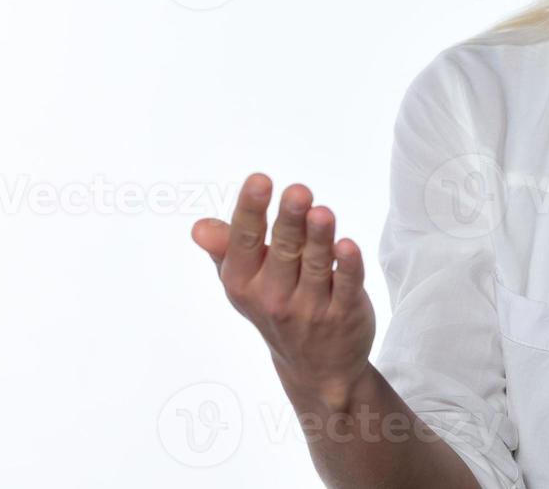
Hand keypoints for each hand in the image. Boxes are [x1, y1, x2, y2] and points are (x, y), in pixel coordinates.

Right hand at [191, 174, 375, 406]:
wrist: (316, 368)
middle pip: (284, 250)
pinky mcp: (345, 314)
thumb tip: (200, 227)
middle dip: (290, 220)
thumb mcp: (243, 283)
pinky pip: (347, 287)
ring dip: (319, 238)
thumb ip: (225, 249)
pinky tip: (348, 246)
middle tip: (298, 191)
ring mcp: (310, 308)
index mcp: (244, 283)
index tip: (260, 180)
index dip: (252, 210)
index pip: (245, 242)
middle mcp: (274, 297)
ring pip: (316, 265)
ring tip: (322, 212)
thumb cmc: (275, 307)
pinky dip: (348, 267)